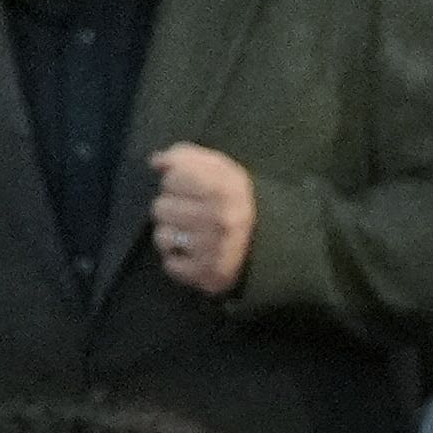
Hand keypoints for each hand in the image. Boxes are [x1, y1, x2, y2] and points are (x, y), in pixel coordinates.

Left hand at [145, 144, 258, 297]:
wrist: (277, 242)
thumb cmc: (237, 200)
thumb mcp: (220, 169)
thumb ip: (185, 157)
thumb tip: (156, 162)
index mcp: (223, 188)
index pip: (171, 179)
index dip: (176, 182)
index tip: (191, 190)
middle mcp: (219, 219)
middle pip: (160, 209)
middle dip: (173, 209)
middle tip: (192, 215)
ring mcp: (214, 250)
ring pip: (162, 237)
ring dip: (173, 236)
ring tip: (191, 235)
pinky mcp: (210, 276)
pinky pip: (171, 266)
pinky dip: (179, 262)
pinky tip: (194, 256)